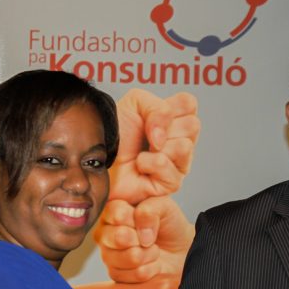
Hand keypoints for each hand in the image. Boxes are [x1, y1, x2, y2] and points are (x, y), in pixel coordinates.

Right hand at [96, 196, 194, 281]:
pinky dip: (152, 268)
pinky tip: (151, 262)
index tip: (148, 219)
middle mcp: (104, 232)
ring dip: (150, 254)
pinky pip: (137, 274)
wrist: (178, 249)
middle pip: (118, 237)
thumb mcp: (164, 206)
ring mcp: (107, 255)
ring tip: (153, 249)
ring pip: (130, 257)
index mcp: (111, 210)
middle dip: (142, 238)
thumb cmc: (168, 224)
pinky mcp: (116, 274)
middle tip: (150, 237)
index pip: (116, 213)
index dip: (136, 219)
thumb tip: (141, 234)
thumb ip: (149, 210)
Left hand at [112, 89, 199, 204]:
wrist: (96, 160)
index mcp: (172, 119)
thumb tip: (164, 134)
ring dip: (158, 147)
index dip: (170, 107)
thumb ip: (157, 107)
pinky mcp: (169, 184)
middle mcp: (178, 140)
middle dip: (164, 128)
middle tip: (145, 136)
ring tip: (141, 152)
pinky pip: (171, 169)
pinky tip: (139, 165)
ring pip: (185, 147)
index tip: (149, 116)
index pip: (189, 104)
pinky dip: (151, 163)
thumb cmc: (113, 135)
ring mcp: (176, 163)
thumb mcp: (134, 104)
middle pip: (192, 125)